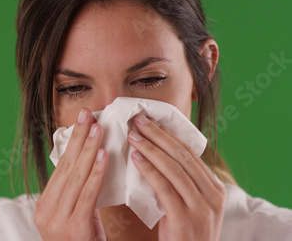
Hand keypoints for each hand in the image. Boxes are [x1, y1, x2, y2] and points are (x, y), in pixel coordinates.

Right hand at [34, 107, 108, 240]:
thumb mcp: (74, 216)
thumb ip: (76, 193)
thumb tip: (87, 162)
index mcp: (44, 206)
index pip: (60, 167)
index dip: (72, 142)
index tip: (81, 121)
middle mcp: (46, 211)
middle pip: (66, 167)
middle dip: (78, 138)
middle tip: (87, 114)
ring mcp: (56, 220)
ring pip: (75, 177)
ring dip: (88, 149)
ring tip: (97, 128)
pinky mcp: (73, 228)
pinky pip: (87, 195)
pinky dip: (95, 173)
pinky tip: (103, 156)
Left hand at [128, 114, 225, 240]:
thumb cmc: (185, 234)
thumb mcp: (191, 206)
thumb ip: (182, 184)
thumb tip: (157, 155)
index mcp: (215, 189)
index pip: (190, 154)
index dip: (169, 135)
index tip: (150, 121)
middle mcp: (213, 195)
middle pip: (182, 156)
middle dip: (159, 135)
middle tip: (138, 120)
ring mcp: (201, 207)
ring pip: (174, 169)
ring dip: (151, 149)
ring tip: (132, 136)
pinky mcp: (185, 218)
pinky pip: (164, 188)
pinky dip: (149, 170)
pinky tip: (136, 159)